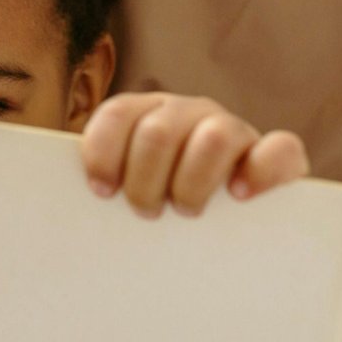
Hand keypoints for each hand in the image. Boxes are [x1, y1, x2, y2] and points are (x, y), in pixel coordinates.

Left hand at [81, 92, 308, 217]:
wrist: (229, 227)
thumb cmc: (162, 209)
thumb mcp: (130, 190)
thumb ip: (105, 187)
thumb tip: (62, 211)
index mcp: (147, 115)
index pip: (118, 114)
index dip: (104, 152)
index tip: (102, 192)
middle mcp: (189, 113)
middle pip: (158, 132)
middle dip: (146, 182)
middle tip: (147, 213)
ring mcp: (234, 130)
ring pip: (215, 137)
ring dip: (193, 182)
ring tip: (187, 212)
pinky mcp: (277, 155)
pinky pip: (280, 149)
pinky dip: (260, 172)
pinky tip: (239, 195)